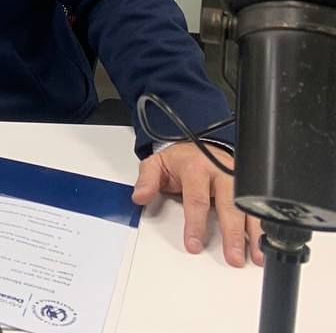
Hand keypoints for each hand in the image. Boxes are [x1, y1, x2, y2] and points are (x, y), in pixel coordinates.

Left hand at [132, 142, 263, 266]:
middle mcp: (221, 171)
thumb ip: (147, 180)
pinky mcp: (249, 184)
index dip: (196, 223)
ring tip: (255, 256)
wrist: (199, 147)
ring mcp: (238, 178)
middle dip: (233, 233)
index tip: (194, 244)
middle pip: (230, 205)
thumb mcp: (157, 164)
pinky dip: (262, 227)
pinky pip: (258, 207)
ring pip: (249, 206)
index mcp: (196, 166)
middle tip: (233, 256)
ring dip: (253, 234)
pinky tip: (264, 244)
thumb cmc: (180, 160)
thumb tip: (140, 196)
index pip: (197, 198)